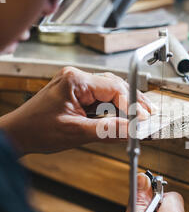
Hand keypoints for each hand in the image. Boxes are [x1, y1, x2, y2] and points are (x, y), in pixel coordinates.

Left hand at [0, 67, 155, 154]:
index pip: (113, 88)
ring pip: (110, 91)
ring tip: (139, 118)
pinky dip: (113, 109)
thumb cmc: (36, 129)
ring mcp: (76, 85)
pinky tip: (122, 118)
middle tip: (148, 116)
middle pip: (115, 86)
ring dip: (125, 105)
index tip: (143, 119)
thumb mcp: (75, 132)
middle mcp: (77, 78)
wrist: (18, 134)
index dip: (132, 104)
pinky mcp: (77, 94)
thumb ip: (106, 130)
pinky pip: (101, 98)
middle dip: (133, 102)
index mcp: (75, 80)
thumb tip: (131, 130)